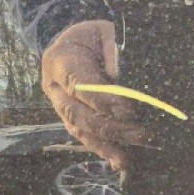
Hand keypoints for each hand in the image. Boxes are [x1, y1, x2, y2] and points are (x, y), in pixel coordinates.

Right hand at [41, 20, 146, 169]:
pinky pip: (85, 138)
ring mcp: (59, 106)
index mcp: (60, 60)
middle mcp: (53, 86)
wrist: (78, 42)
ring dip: (106, 146)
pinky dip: (103, 150)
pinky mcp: (70, 119)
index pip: (79, 84)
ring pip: (80, 130)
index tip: (129, 110)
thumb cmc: (96, 36)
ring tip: (127, 159)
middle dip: (110, 127)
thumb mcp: (105, 33)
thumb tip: (122, 79)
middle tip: (140, 134)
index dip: (102, 100)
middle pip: (78, 113)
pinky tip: (119, 162)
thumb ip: (113, 52)